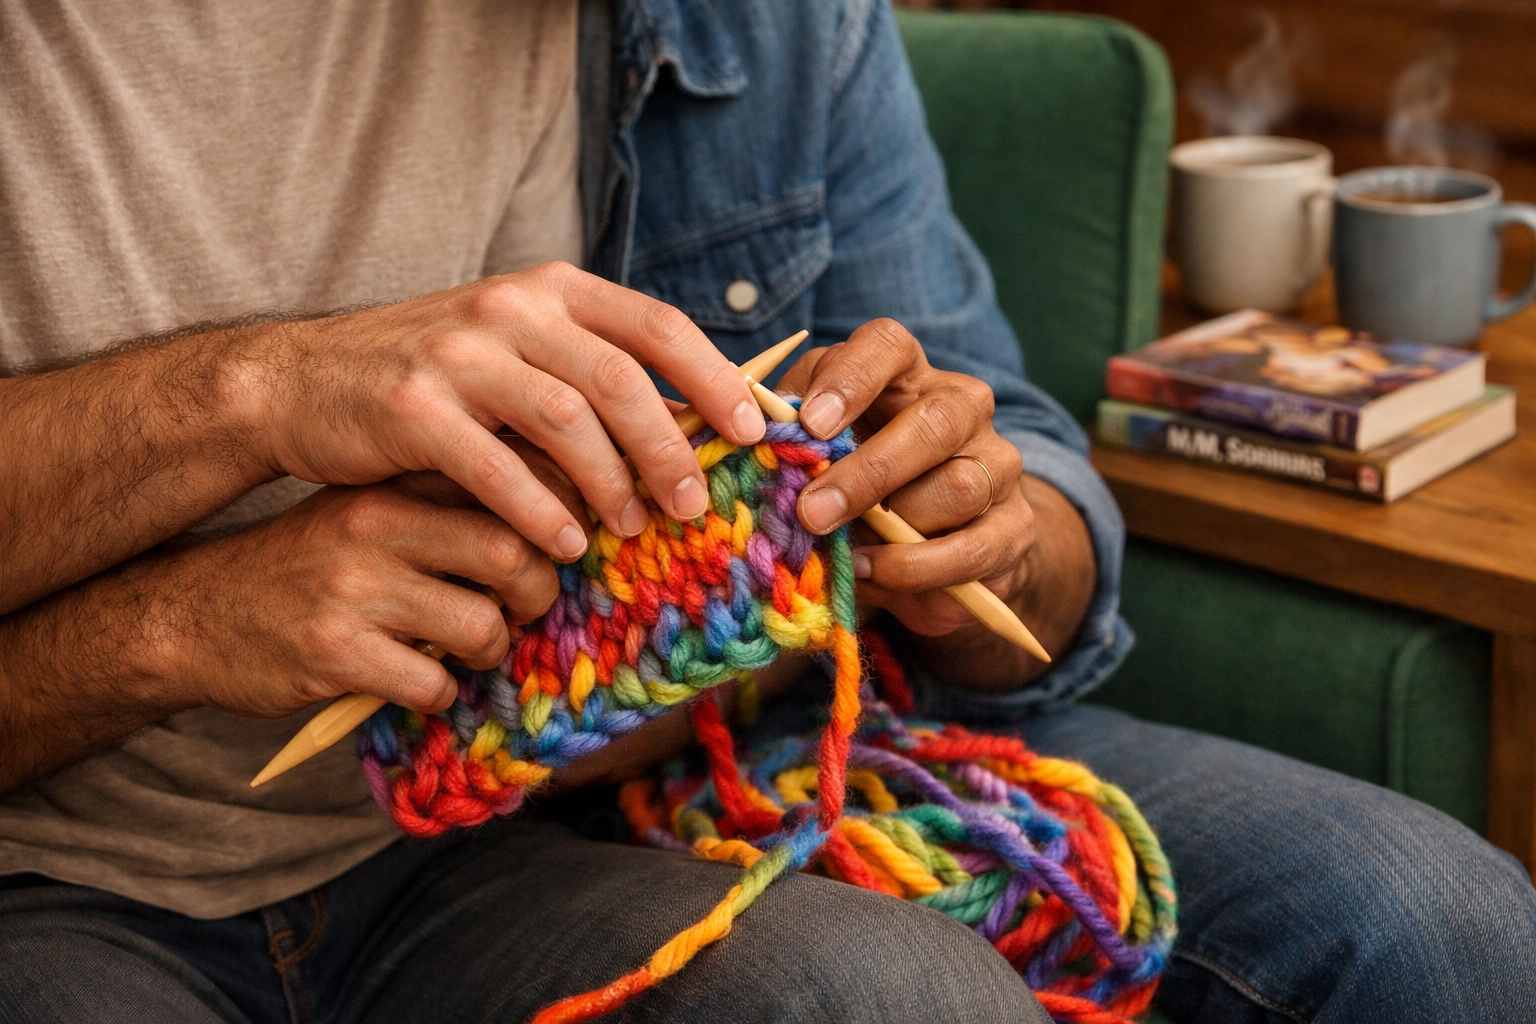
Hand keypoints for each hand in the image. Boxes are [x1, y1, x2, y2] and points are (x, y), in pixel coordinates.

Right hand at [139, 469, 571, 717]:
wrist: (192, 612)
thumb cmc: (308, 566)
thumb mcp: (369, 511)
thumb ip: (443, 507)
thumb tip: (556, 521)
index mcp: (393, 483)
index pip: (509, 482)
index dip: (558, 518)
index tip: (567, 546)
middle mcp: (376, 525)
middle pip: (512, 552)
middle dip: (541, 592)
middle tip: (529, 608)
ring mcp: (354, 589)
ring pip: (482, 624)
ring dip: (493, 649)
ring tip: (470, 649)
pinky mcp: (335, 654)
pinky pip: (433, 683)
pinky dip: (442, 692)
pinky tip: (420, 681)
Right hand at [226, 262, 763, 561]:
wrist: (302, 383)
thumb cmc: (430, 381)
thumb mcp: (513, 351)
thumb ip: (585, 369)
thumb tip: (689, 421)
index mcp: (547, 291)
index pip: (655, 323)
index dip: (714, 376)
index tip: (754, 428)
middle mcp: (509, 310)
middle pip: (619, 377)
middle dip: (668, 445)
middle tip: (692, 502)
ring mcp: (458, 355)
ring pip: (565, 419)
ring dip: (609, 481)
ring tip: (631, 528)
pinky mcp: (412, 407)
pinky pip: (494, 465)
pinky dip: (537, 509)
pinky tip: (561, 544)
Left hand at [779, 319, 1032, 641]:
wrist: (931, 552)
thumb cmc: (854, 487)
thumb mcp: (816, 455)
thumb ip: (788, 437)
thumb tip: (747, 436)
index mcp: (905, 373)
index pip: (887, 345)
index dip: (851, 379)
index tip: (809, 422)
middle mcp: (961, 406)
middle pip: (934, 421)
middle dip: (868, 471)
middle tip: (811, 511)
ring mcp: (997, 463)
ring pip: (958, 486)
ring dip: (893, 525)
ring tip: (843, 552)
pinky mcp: (1015, 525)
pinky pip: (973, 546)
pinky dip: (916, 567)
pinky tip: (872, 572)